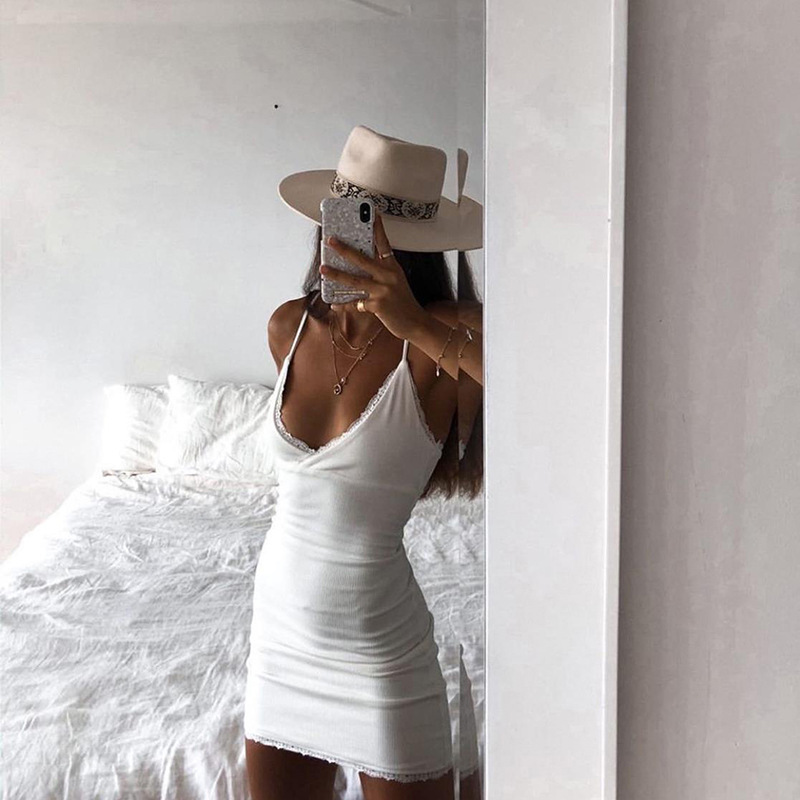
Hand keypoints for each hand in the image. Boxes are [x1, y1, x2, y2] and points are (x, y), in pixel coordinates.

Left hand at [319, 213, 425, 340]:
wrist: (416, 323)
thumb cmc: (403, 302)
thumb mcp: (396, 282)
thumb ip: (380, 273)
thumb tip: (355, 268)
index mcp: (394, 268)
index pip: (384, 243)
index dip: (377, 228)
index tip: (373, 212)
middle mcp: (389, 276)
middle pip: (362, 259)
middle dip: (344, 249)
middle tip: (330, 240)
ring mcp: (383, 290)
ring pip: (354, 280)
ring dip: (336, 274)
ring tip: (323, 269)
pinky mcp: (378, 305)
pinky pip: (356, 303)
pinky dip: (346, 304)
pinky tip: (337, 303)